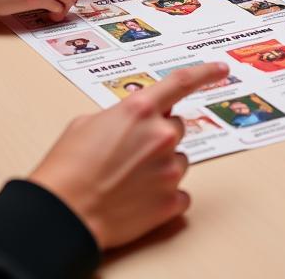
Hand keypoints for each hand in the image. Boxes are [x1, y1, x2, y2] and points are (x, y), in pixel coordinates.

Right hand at [30, 63, 228, 247]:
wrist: (63, 215)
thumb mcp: (88, 124)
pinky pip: (180, 194)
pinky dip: (164, 196)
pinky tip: (139, 200)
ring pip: (178, 160)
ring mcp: (169, 169)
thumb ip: (121, 116)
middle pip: (177, 128)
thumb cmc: (67, 169)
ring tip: (129, 180)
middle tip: (131, 154)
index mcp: (140, 109)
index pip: (182, 82)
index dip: (206, 72)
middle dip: (159, 137)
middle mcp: (161, 135)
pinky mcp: (172, 202)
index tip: (222, 69)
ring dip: (161, 166)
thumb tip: (132, 123)